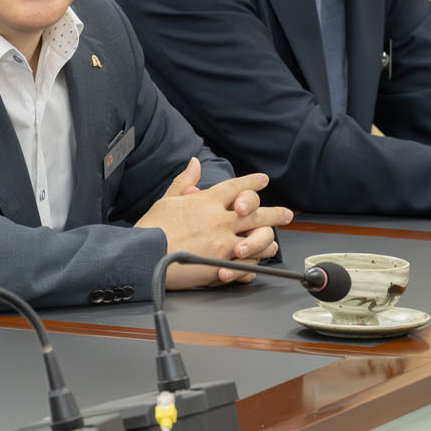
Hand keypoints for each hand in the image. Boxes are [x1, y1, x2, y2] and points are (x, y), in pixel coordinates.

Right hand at [135, 167, 290, 286]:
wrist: (143, 256)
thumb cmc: (151, 229)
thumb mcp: (166, 200)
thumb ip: (184, 182)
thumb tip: (194, 164)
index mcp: (208, 202)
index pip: (237, 187)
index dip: (252, 182)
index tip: (263, 180)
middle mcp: (221, 221)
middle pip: (258, 212)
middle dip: (275, 213)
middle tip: (286, 213)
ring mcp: (224, 244)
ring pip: (259, 239)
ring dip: (268, 239)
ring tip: (273, 240)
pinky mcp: (222, 266)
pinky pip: (248, 264)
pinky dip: (254, 262)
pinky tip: (256, 261)